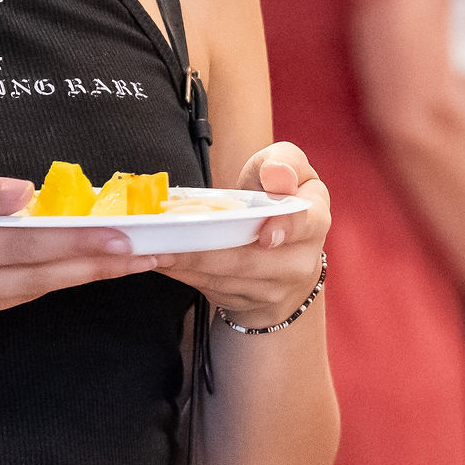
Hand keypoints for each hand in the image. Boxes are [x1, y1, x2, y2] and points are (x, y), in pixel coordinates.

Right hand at [0, 162, 136, 335]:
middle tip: (151, 255)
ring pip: (27, 293)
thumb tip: (24, 192)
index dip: (76, 242)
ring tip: (128, 261)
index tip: (123, 237)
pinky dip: (43, 281)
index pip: (22, 247)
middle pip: (36, 278)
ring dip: (79, 276)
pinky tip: (75, 266)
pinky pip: (6, 299)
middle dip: (97, 265)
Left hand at [133, 145, 330, 329]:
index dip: (286, 229)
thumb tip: (277, 174)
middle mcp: (298, 261)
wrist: (283, 255)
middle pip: (249, 261)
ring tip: (151, 250)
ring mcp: (271, 288)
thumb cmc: (278, 200)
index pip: (305, 224)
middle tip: (167, 239)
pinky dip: (181, 274)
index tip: (264, 237)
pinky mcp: (244, 302)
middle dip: (204, 252)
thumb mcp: (287, 169)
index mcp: (314, 219)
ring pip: (223, 279)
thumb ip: (284, 162)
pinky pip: (208, 289)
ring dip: (184, 265)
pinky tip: (157, 260)